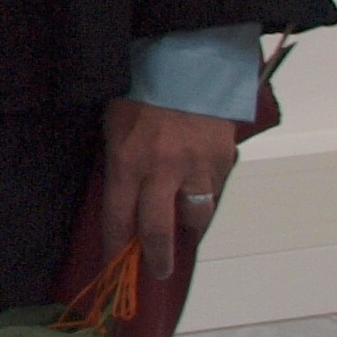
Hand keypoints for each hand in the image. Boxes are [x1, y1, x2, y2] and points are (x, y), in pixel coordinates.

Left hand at [94, 94, 245, 287]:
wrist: (185, 64)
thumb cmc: (138, 93)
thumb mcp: (113, 127)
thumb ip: (118, 166)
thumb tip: (123, 203)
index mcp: (126, 161)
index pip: (118, 217)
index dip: (115, 246)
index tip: (115, 266)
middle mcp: (162, 170)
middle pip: (158, 230)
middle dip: (156, 258)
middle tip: (158, 273)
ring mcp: (196, 167)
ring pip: (195, 215)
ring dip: (187, 225)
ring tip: (181, 228)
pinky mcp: (223, 161)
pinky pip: (214, 191)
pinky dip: (205, 195)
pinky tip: (197, 189)